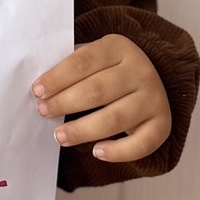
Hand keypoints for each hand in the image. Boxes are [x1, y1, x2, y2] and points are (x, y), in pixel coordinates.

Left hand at [31, 35, 171, 162]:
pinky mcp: (162, 124)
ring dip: (82, 130)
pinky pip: (141, 144)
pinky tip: (96, 151)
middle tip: (43, 112)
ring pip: (115, 118)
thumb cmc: (108, 71)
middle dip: (65, 103)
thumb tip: (40, 88)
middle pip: (97, 90)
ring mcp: (154, 98)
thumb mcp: (94, 58)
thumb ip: (71, 67)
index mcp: (119, 47)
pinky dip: (118, 151)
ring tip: (59, 136)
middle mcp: (141, 70)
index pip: (83, 62)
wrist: (150, 80)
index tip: (37, 92)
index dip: (57, 78)